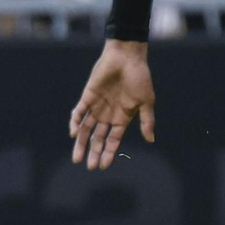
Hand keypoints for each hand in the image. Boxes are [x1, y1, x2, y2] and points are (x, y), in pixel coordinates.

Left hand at [69, 39, 155, 170]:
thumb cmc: (139, 78)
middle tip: (88, 166)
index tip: (102, 166)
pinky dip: (74, 122)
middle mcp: (108, 115)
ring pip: (85, 128)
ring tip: (76, 158)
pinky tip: (73, 133)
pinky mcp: (87, 96)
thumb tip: (150, 140)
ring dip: (81, 142)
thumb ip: (146, 121)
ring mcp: (97, 106)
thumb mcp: (146, 102)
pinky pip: (79, 112)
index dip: (108, 153)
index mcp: (122, 118)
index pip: (113, 140)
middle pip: (97, 138)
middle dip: (93, 152)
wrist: (127, 57)